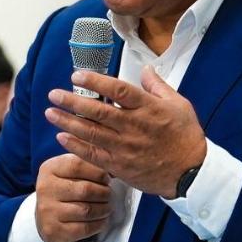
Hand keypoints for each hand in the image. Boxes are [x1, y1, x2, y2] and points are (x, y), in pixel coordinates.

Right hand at [35, 154, 112, 241]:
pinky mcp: (54, 231)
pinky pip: (84, 228)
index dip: (98, 172)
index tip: (107, 178)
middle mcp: (45, 188)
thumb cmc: (64, 190)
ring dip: (103, 209)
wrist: (46, 218)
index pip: (78, 165)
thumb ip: (87, 164)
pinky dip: (98, 224)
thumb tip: (112, 168)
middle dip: (104, 193)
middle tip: (109, 194)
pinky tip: (101, 220)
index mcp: (49, 169)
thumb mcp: (69, 171)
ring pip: (86, 210)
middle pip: (85, 190)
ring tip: (107, 207)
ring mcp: (47, 211)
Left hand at [45, 66, 206, 197]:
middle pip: (98, 111)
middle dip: (72, 101)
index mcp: (148, 108)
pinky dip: (76, 146)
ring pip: (91, 133)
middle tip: (54, 94)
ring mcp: (125, 148)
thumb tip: (145, 69)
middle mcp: (134, 127)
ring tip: (51, 113)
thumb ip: (158, 86)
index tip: (77, 75)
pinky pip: (93, 155)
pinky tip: (61, 137)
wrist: (190, 172)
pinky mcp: (120, 166)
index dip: (95, 81)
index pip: (117, 90)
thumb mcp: (179, 104)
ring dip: (68, 122)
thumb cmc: (186, 137)